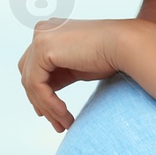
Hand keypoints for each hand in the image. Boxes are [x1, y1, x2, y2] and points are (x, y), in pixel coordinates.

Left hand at [17, 18, 144, 131]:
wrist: (126, 45)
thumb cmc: (113, 55)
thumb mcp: (79, 67)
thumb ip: (60, 74)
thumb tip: (47, 92)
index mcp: (50, 32)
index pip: (34, 67)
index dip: (39, 93)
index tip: (52, 114)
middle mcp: (42, 31)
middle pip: (28, 74)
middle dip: (40, 101)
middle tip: (57, 123)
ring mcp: (40, 38)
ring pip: (31, 82)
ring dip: (47, 107)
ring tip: (64, 123)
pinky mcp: (42, 49)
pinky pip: (36, 84)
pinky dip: (48, 102)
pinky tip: (64, 113)